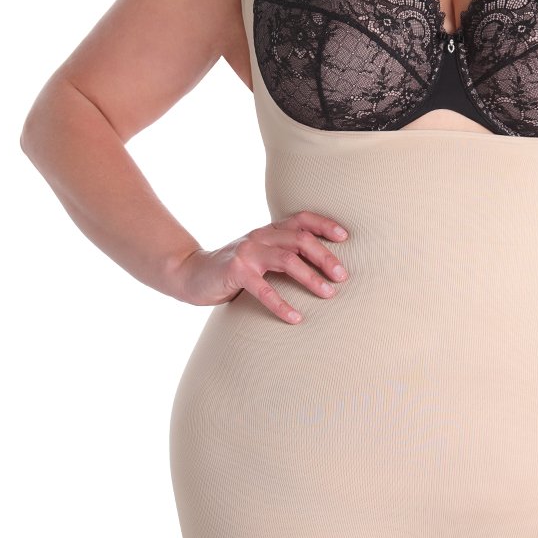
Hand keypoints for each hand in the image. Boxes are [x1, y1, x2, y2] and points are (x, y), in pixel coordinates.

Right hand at [170, 212, 349, 322]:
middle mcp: (260, 236)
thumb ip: (282, 254)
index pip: (301, 219)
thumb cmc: (233, 269)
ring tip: (328, 293)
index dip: (324, 225)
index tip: (345, 238)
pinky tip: (295, 318)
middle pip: (300, 239)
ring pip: (287, 259)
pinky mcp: (235, 271)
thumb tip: (322, 268)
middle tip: (342, 275)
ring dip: (311, 277)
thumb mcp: (259, 255)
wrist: (192, 274)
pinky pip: (263, 289)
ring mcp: (247, 252)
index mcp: (269, 231)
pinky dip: (281, 305)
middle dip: (325, 256)